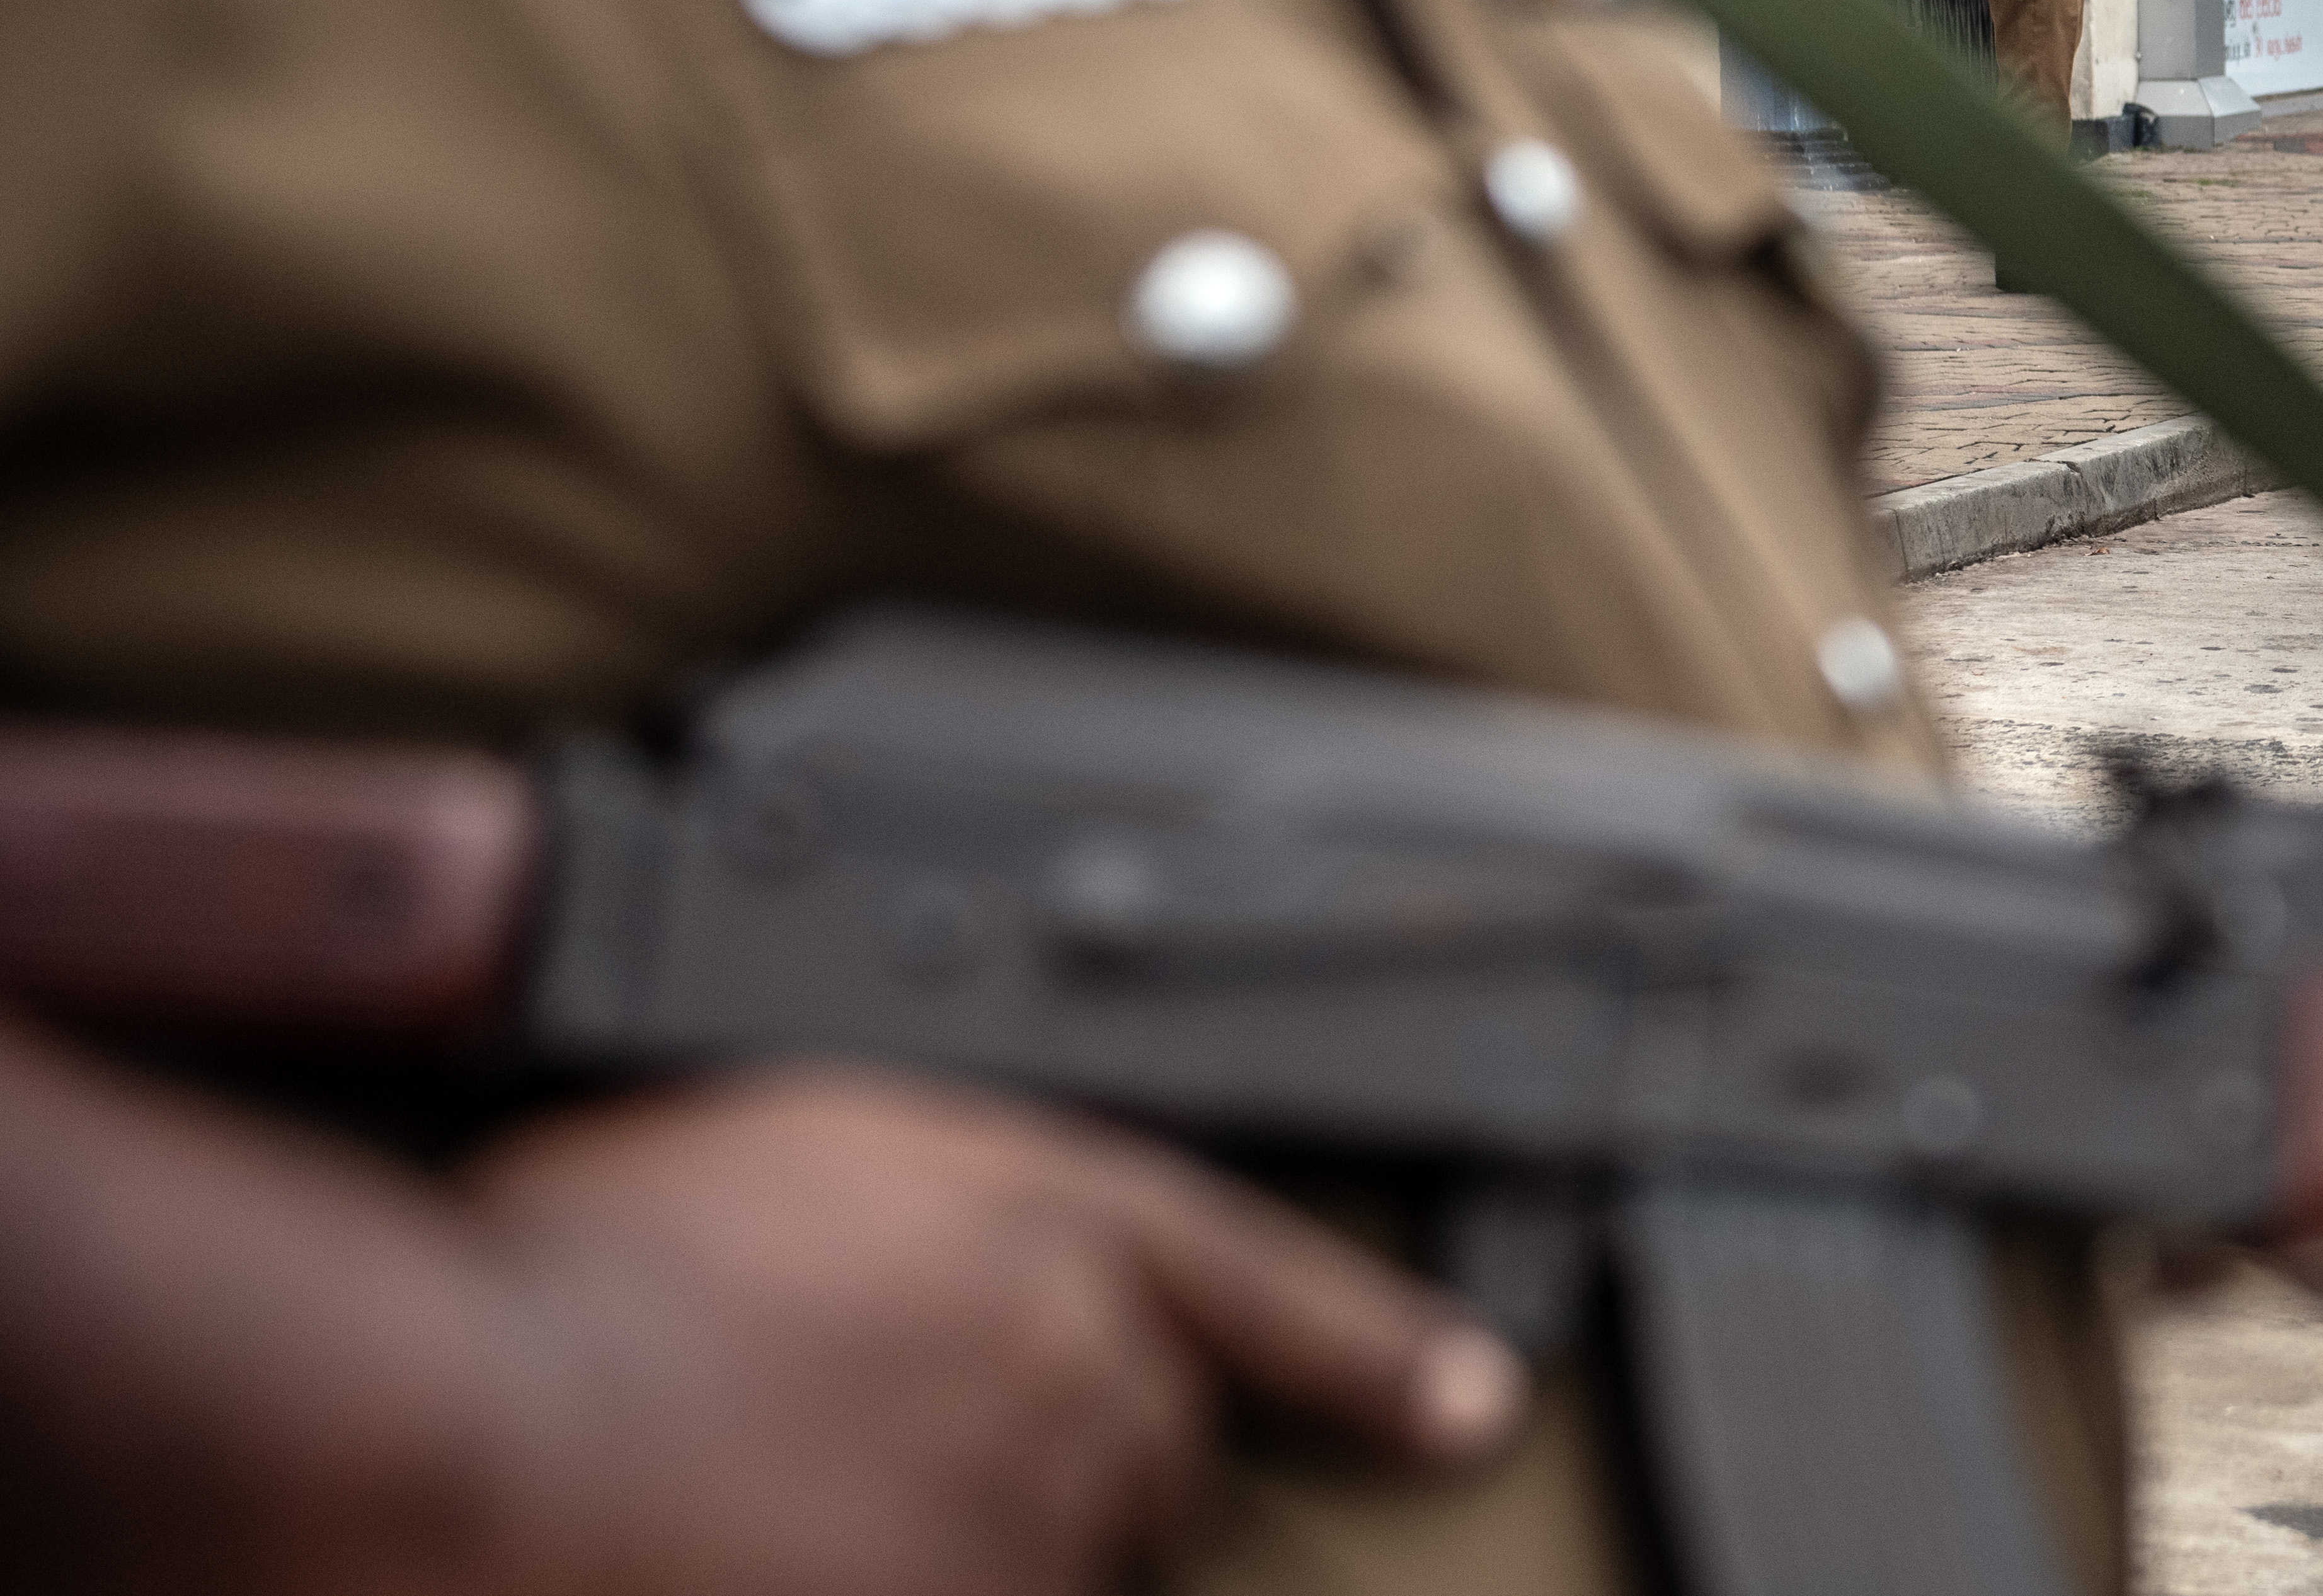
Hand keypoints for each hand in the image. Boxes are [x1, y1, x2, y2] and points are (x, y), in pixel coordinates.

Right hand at [462, 1072, 1521, 1595]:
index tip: (1469, 1405)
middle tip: (883, 1463)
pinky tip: (808, 1546)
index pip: (1263, 1288)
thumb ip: (922, 1221)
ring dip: (977, 1552)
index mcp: (1041, 1225)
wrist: (459, 1416)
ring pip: (1070, 1567)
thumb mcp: (787, 1162)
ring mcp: (1023, 1528)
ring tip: (796, 1515)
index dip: (1375, 1350)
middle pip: (1151, 1457)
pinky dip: (939, 1575)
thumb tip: (944, 1302)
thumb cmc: (572, 1272)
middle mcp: (1074, 1373)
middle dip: (1069, 1467)